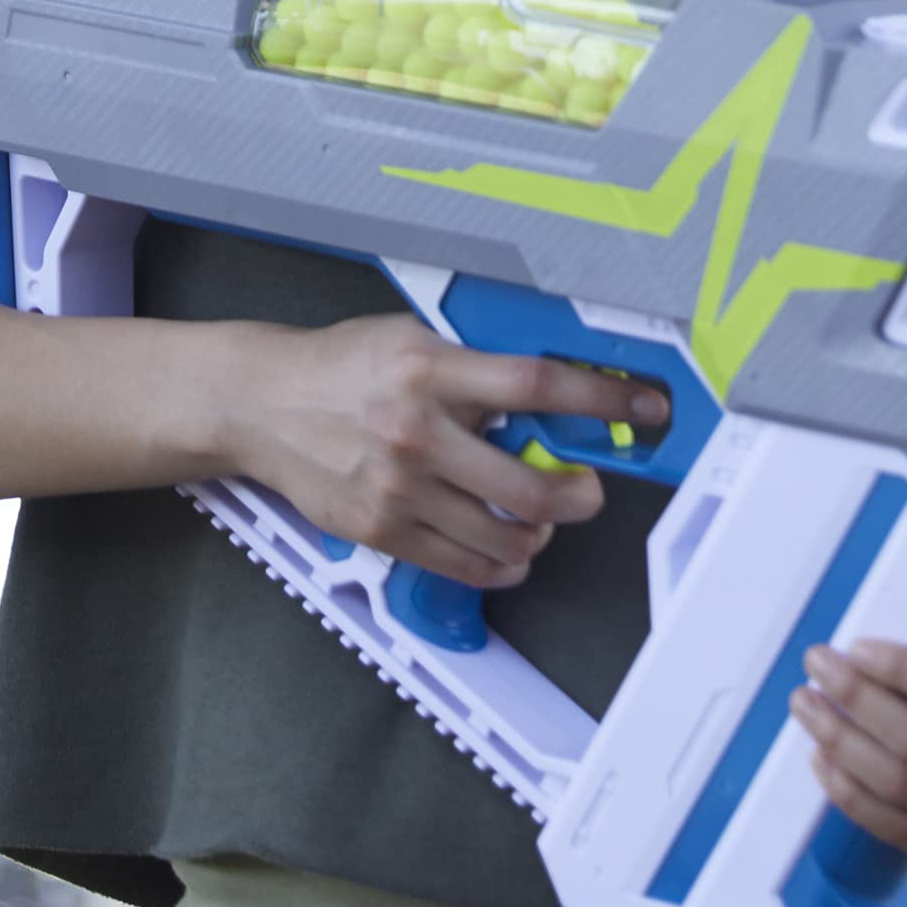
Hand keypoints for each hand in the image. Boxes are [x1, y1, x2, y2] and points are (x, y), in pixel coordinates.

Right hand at [219, 316, 668, 589]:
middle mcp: (417, 433)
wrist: (262, 404)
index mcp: (430, 371)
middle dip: (580, 497)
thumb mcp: (412, 339)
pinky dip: (501, 566)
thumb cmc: (342, 367)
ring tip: (542, 522)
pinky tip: (509, 553)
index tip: (644, 409)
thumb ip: (473, 368)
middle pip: (530, 488)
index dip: (602, 401)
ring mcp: (399, 490)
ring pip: (505, 538)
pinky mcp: (382, 530)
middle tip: (587, 490)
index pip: (536, 387)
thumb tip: (547, 398)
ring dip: (541, 537)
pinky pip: (463, 565)